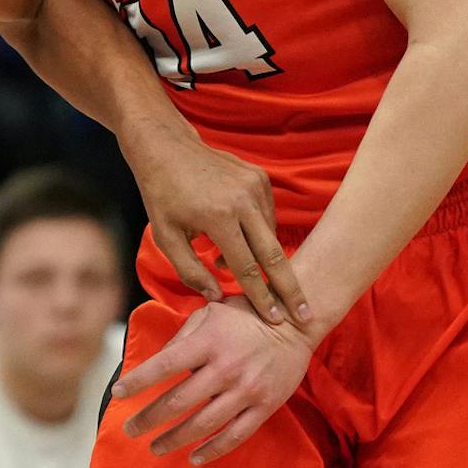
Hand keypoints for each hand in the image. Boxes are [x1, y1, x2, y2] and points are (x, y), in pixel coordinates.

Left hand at [112, 297, 317, 463]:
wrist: (295, 325)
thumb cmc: (244, 315)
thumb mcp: (210, 313)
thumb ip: (183, 338)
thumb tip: (158, 363)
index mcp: (208, 342)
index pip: (165, 365)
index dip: (139, 381)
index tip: (118, 393)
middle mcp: (226, 368)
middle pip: (179, 401)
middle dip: (149, 418)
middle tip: (130, 430)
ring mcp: (247, 390)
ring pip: (204, 424)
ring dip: (175, 439)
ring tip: (154, 447)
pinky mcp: (264, 407)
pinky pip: (235, 435)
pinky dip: (212, 449)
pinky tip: (193, 457)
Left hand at [120, 117, 307, 325]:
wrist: (167, 148)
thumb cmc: (162, 195)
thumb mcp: (166, 237)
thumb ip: (189, 270)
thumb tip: (217, 296)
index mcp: (218, 217)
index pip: (246, 268)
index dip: (261, 297)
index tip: (276, 320)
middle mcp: (243, 200)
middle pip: (273, 254)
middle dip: (290, 288)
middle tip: (305, 315)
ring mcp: (255, 186)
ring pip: (269, 235)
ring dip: (261, 257)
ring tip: (235, 264)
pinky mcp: (260, 177)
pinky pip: (267, 216)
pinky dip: (257, 233)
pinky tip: (236, 237)